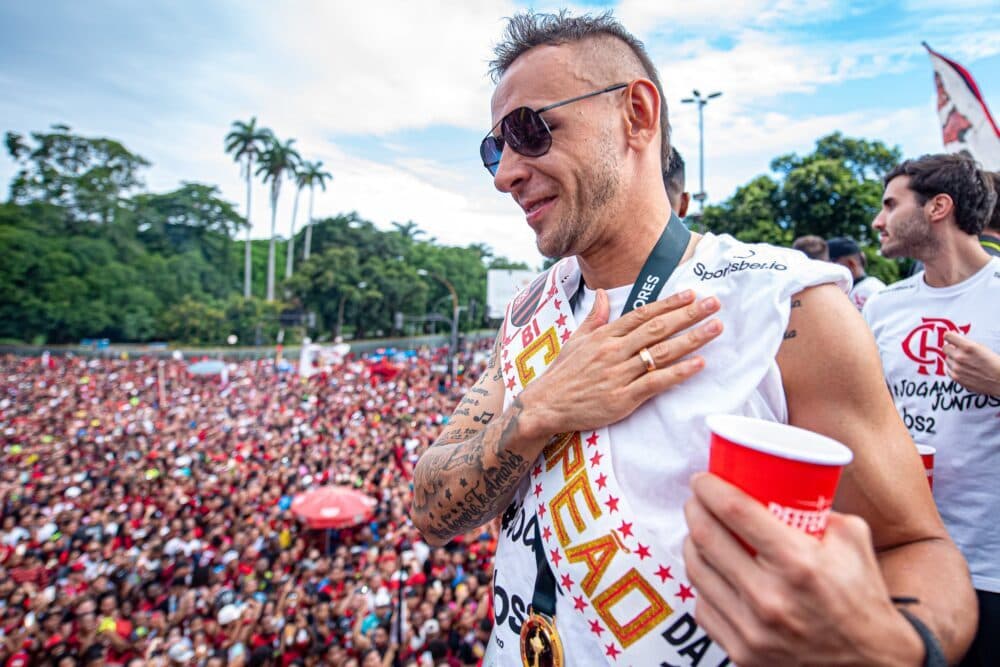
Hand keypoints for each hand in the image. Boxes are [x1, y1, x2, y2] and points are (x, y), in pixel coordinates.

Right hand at [520, 290, 721, 436]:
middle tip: (714, 304)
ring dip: (691, 339)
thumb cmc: (562, 374)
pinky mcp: (623, 398)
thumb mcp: (575, 340)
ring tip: (715, 328)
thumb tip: (603, 294)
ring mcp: (619, 374)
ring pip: (661, 352)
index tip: (691, 294)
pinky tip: (698, 364)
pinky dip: (678, 373)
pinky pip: (656, 382)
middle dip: (688, 315)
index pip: (642, 314)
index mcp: (604, 336)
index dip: (669, 303)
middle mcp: (614, 351)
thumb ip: (595, 317)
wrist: (545, 405)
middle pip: (657, 328)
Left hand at [682, 473, 922, 665]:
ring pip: (697, 571)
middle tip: (697, 499)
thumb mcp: (852, 539)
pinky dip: (704, 584)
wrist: (871, 663)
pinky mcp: (741, 653)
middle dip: (694, 509)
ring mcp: (752, 629)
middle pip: (706, 538)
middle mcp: (770, 597)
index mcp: (798, 563)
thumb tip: (779, 484)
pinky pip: (703, 606)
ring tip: (700, 531)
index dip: (709, 488)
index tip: (702, 479)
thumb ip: (816, 509)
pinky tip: (711, 572)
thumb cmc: (861, 596)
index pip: (735, 512)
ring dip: (691, 543)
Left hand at [943, 332, 999, 395]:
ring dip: (953, 359)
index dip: (950, 337)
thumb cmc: (994, 364)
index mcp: (968, 347)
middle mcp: (960, 357)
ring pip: (947, 359)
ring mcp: (957, 368)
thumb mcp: (982, 347)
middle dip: (951, 348)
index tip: (951, 338)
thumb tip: (955, 339)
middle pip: (945, 348)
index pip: (947, 336)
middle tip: (958, 351)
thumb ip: (966, 342)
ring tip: (965, 362)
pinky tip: (963, 369)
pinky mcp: (956, 377)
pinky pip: (948, 369)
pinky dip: (953, 368)